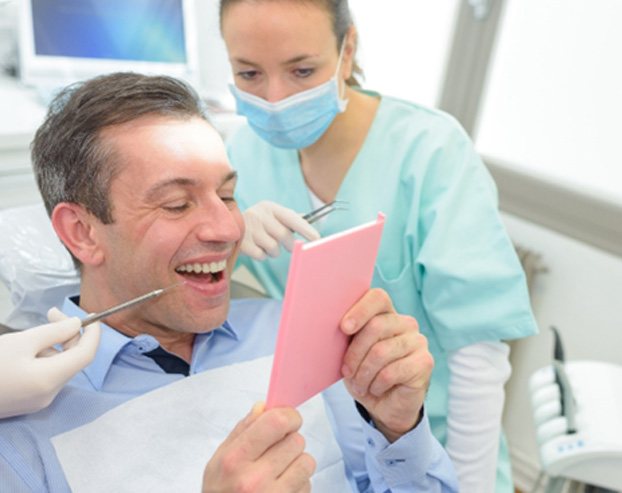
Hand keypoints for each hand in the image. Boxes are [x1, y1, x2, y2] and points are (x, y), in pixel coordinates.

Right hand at [0, 308, 100, 418]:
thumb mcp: (21, 342)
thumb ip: (54, 332)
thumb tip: (78, 325)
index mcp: (51, 379)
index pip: (87, 355)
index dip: (93, 334)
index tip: (90, 316)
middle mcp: (50, 394)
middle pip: (73, 360)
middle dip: (69, 334)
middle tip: (52, 313)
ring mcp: (38, 401)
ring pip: (60, 367)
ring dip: (55, 345)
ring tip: (36, 330)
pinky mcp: (27, 402)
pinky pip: (46, 376)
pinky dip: (45, 358)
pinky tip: (28, 347)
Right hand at [202, 402, 315, 491]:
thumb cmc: (220, 491)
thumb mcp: (218, 460)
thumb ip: (242, 431)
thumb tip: (263, 406)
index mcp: (235, 459)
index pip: (277, 422)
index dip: (289, 416)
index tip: (288, 420)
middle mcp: (254, 479)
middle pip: (296, 441)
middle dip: (290, 441)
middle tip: (277, 451)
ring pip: (307, 462)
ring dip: (297, 463)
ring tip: (279, 471)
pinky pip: (308, 485)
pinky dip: (299, 484)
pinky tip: (281, 488)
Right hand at [241, 201, 319, 259]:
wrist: (227, 226)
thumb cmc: (258, 223)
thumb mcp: (272, 215)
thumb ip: (290, 218)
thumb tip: (309, 220)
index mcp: (270, 207)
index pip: (291, 218)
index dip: (305, 228)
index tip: (317, 238)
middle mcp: (259, 214)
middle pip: (284, 236)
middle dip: (289, 244)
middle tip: (287, 245)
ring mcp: (249, 228)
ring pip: (273, 248)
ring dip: (274, 251)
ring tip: (266, 244)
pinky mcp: (241, 242)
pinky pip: (261, 255)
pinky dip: (262, 255)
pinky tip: (256, 247)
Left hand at [340, 289, 432, 441]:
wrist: (384, 405)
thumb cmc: (364, 373)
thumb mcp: (350, 353)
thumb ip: (347, 335)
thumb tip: (332, 323)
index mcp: (385, 313)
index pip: (378, 298)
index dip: (360, 310)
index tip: (344, 328)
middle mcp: (405, 323)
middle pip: (376, 326)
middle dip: (355, 353)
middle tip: (347, 372)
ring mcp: (418, 341)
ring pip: (381, 351)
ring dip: (364, 374)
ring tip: (360, 385)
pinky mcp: (425, 362)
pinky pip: (392, 371)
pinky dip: (377, 385)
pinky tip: (376, 389)